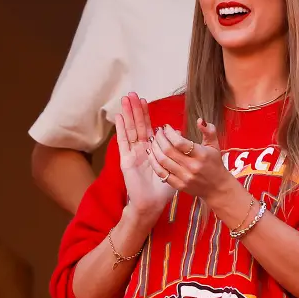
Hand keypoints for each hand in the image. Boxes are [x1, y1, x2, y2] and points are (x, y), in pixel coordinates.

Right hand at [115, 93, 174, 218]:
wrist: (152, 204)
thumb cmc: (163, 189)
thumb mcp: (176, 166)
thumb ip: (179, 150)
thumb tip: (180, 134)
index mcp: (152, 150)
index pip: (148, 128)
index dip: (146, 115)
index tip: (145, 101)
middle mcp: (141, 150)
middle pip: (137, 125)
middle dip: (135, 109)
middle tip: (132, 93)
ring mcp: (132, 154)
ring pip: (130, 129)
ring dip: (127, 114)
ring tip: (125, 99)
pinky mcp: (126, 160)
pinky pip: (123, 142)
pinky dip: (120, 129)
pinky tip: (119, 117)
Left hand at [148, 119, 233, 203]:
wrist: (217, 188)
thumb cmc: (215, 164)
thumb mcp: (215, 146)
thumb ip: (209, 131)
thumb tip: (200, 120)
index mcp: (201, 155)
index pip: (180, 142)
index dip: (169, 133)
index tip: (166, 127)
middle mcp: (192, 167)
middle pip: (168, 151)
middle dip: (159, 138)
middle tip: (157, 132)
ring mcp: (185, 177)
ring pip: (163, 161)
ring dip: (155, 149)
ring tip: (153, 141)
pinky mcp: (179, 185)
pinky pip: (161, 173)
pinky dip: (154, 162)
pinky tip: (152, 154)